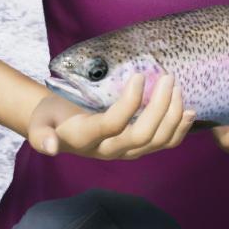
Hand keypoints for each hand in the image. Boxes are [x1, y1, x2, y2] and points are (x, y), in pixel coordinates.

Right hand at [25, 71, 192, 160]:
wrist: (57, 129)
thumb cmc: (50, 117)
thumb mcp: (39, 123)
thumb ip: (40, 135)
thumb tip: (48, 147)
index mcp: (87, 139)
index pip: (114, 124)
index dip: (130, 103)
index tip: (139, 76)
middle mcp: (110, 150)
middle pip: (143, 135)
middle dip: (161, 106)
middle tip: (167, 77)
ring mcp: (127, 151)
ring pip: (158, 141)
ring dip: (173, 115)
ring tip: (176, 88)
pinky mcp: (138, 148)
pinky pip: (164, 144)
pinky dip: (179, 129)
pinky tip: (189, 112)